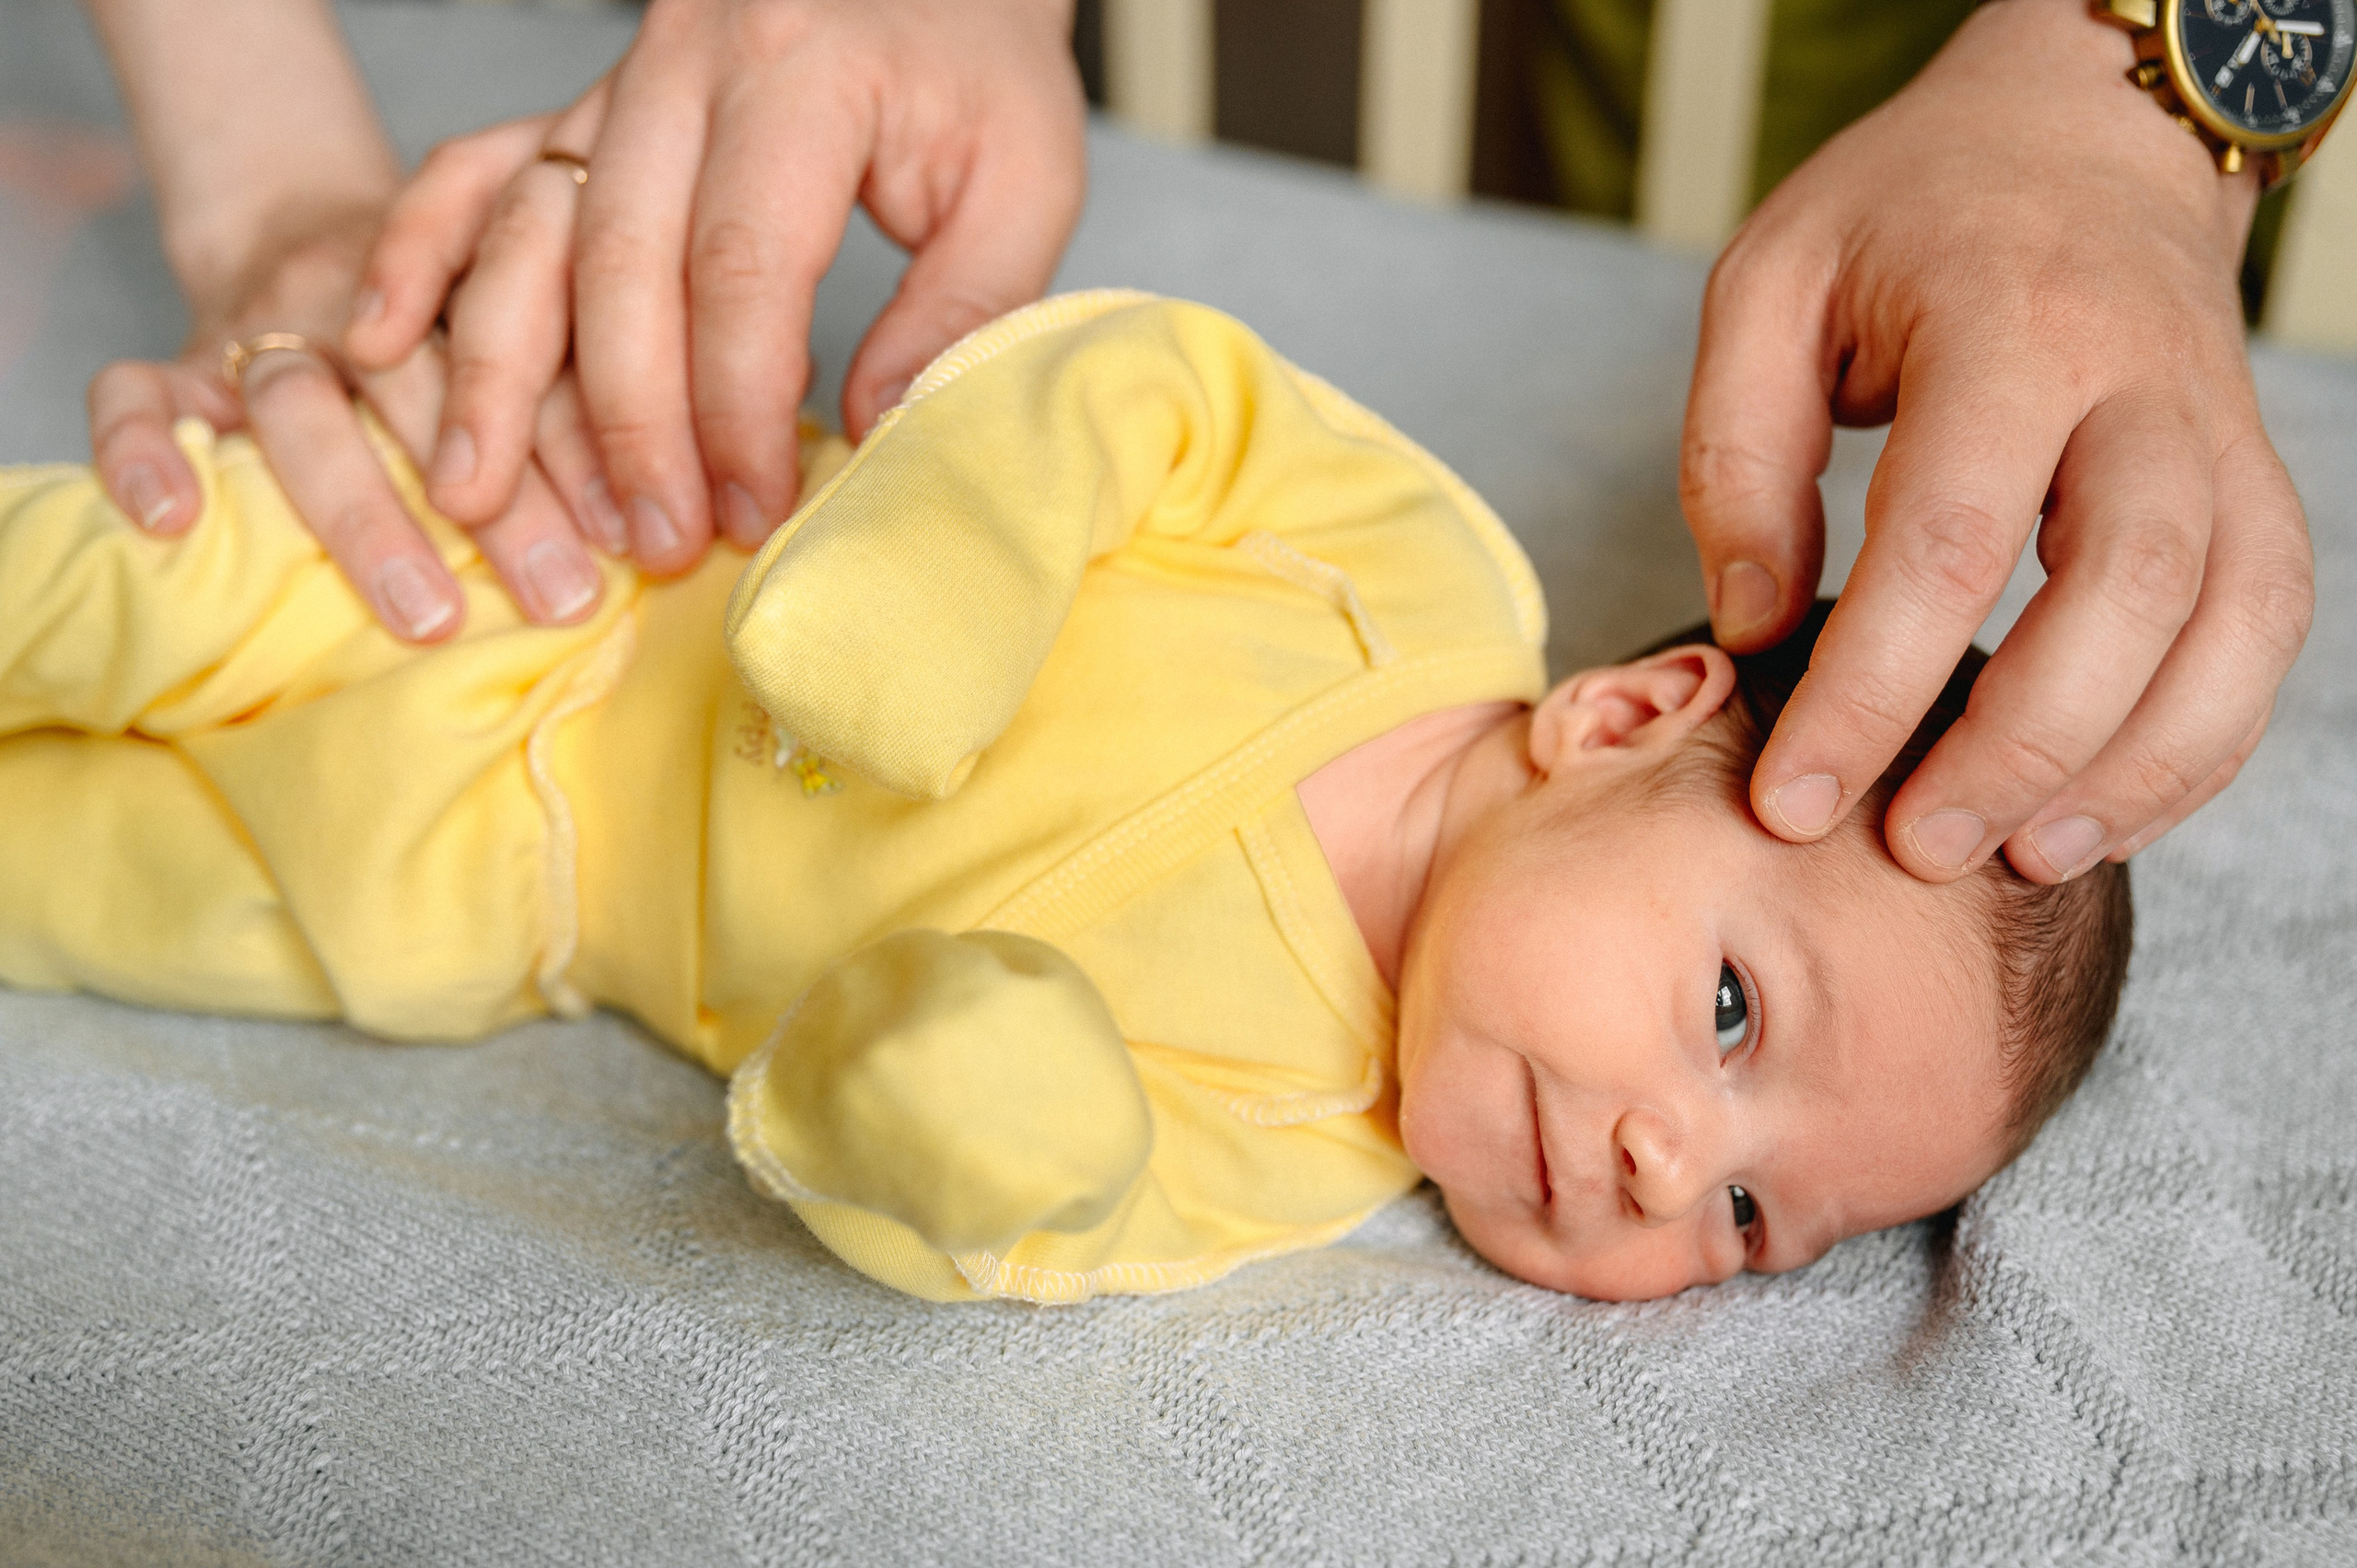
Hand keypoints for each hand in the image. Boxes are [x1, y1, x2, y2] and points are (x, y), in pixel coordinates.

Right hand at [90, 200, 609, 638]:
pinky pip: (134, 395)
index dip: (586, 444)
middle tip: (564, 595)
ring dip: (367, 514)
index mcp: (472, 268)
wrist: (307, 226)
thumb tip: (707, 511)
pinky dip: (144, 453)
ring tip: (430, 614)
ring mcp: (263, 323)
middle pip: (426, 385)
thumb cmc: (458, 321)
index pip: (533, 348)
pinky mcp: (177, 358)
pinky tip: (176, 523)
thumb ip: (602, 397)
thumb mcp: (541, 324)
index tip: (644, 533)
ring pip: (303, 406)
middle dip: (502, 498)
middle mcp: (364, 292)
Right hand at [346, 0, 1087, 567]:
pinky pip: (476, 169)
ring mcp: (618, 82)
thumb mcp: (1025, 175)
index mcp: (800, 71)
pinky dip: (419, 253)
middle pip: (617, 264)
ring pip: (528, 230)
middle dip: (625, 423)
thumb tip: (873, 433)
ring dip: (500, 373)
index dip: (737, 406)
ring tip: (479, 495)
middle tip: (647, 542)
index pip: (740, 266)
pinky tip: (382, 342)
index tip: (754, 508)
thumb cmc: (978, 61)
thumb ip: (964, 306)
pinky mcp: (588, 104)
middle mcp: (685, 68)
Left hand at [1681, 0, 2312, 883]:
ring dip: (2133, 766)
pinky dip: (2200, 740)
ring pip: (2229, 622)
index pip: (1948, 537)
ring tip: (2015, 857)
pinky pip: (2264, 628)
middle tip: (1908, 845)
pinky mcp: (2252, 480)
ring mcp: (2218, 432)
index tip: (1792, 797)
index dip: (1871, 689)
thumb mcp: (1768, 286)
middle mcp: (2142, 382)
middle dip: (2017, 746)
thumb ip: (1737, 455)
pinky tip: (2100, 811)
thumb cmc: (1903, 215)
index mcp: (2008, 324)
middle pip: (2124, 589)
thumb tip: (1756, 628)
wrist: (2080, 131)